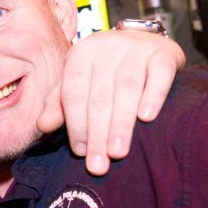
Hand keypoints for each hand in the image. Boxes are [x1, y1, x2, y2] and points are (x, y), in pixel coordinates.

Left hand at [37, 29, 185, 175]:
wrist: (146, 42)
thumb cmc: (107, 70)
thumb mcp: (80, 82)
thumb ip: (61, 105)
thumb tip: (42, 126)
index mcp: (82, 53)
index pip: (75, 92)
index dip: (76, 124)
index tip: (80, 152)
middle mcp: (108, 46)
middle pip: (100, 96)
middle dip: (98, 133)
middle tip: (98, 165)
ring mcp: (138, 47)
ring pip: (128, 88)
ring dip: (122, 123)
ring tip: (118, 152)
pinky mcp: (164, 52)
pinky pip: (160, 74)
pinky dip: (153, 96)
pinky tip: (147, 118)